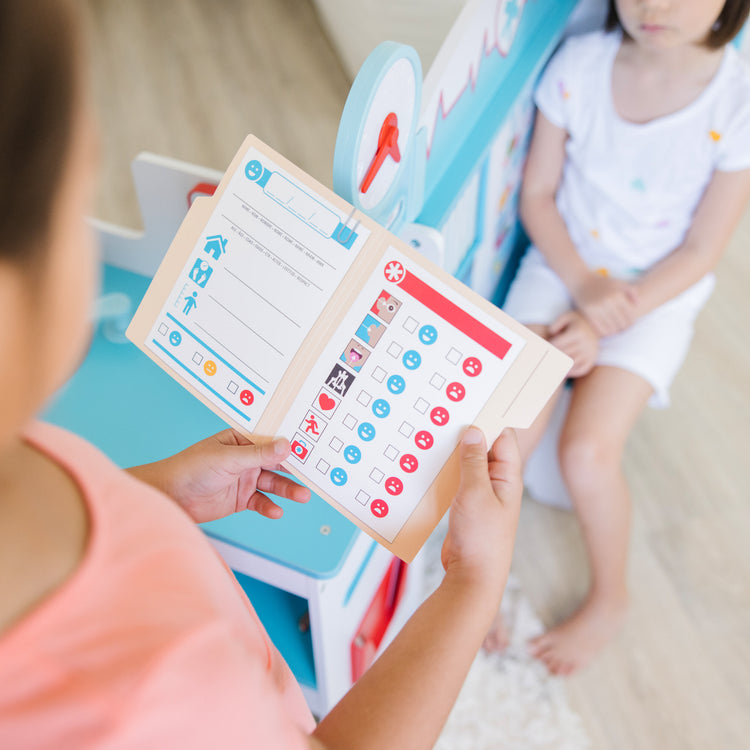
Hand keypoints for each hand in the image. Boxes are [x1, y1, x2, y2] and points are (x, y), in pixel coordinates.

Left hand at [128, 429, 310, 523]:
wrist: (169, 496)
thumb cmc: (190, 468)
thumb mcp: (228, 458)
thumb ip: (258, 454)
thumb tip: (285, 445)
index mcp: (241, 439)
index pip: (271, 439)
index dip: (291, 442)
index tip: (312, 446)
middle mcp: (245, 458)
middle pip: (276, 462)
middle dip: (294, 469)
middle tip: (313, 476)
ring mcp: (244, 478)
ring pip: (273, 483)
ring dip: (287, 489)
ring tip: (302, 495)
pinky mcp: (240, 499)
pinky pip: (261, 501)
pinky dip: (269, 507)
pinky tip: (276, 511)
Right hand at [441, 428, 522, 605]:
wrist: (472, 578)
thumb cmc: (481, 540)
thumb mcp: (475, 493)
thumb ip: (473, 461)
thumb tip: (473, 431)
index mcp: (508, 477)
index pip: (502, 437)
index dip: (488, 419)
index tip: (470, 402)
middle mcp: (497, 483)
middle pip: (483, 448)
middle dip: (466, 433)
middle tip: (445, 414)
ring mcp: (481, 494)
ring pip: (467, 463)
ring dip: (452, 452)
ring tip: (433, 434)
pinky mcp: (465, 505)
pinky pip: (456, 480)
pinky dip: (445, 471)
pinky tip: (429, 463)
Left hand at [548, 310, 598, 377]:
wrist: (596, 325)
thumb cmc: (576, 321)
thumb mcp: (566, 317)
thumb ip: (555, 325)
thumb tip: (551, 337)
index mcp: (577, 332)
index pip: (557, 343)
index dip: (548, 346)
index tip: (545, 346)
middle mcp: (586, 343)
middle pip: (563, 354)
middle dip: (552, 355)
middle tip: (545, 357)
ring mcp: (590, 352)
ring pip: (571, 363)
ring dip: (560, 364)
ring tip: (552, 365)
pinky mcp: (593, 359)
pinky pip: (582, 370)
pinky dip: (572, 372)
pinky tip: (564, 371)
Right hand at [572, 272, 637, 336]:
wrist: (581, 281)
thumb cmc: (602, 283)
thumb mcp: (618, 283)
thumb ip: (631, 291)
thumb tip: (638, 304)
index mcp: (618, 295)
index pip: (629, 314)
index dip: (631, 322)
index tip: (630, 325)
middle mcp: (608, 301)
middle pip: (621, 322)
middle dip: (624, 328)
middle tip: (623, 330)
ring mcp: (598, 307)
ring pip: (611, 327)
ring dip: (615, 331)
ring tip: (616, 331)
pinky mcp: (588, 312)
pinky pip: (600, 327)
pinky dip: (605, 332)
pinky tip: (607, 332)